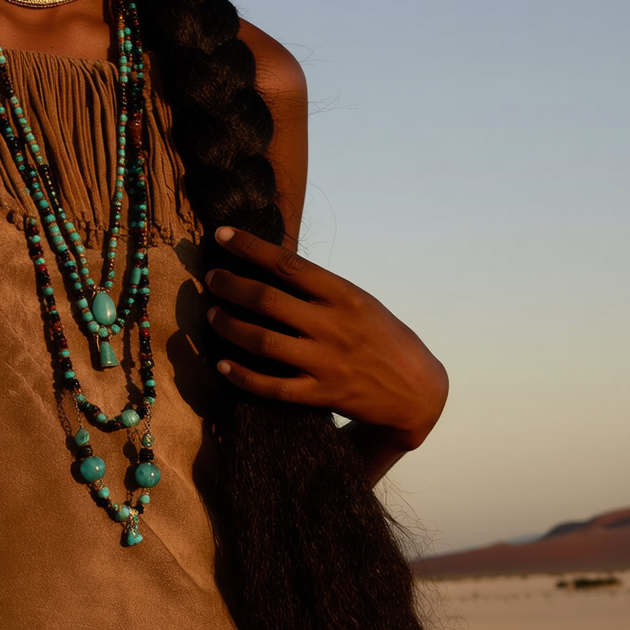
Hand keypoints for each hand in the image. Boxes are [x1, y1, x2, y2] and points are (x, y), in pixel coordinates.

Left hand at [204, 226, 447, 451]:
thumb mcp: (360, 302)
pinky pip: (271, 387)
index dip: (250, 248)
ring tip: (211, 315)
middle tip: (212, 278)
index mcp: (345, 296)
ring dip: (229, 326)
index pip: (289, 264)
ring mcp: (326, 363)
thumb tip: (271, 265)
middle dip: (231, 286)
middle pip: (267, 301)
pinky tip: (222, 364)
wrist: (417, 391)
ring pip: (262, 342)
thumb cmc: (382, 338)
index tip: (222, 234)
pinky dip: (242, 376)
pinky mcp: (321, 395)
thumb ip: (320, 289)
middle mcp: (334, 326)